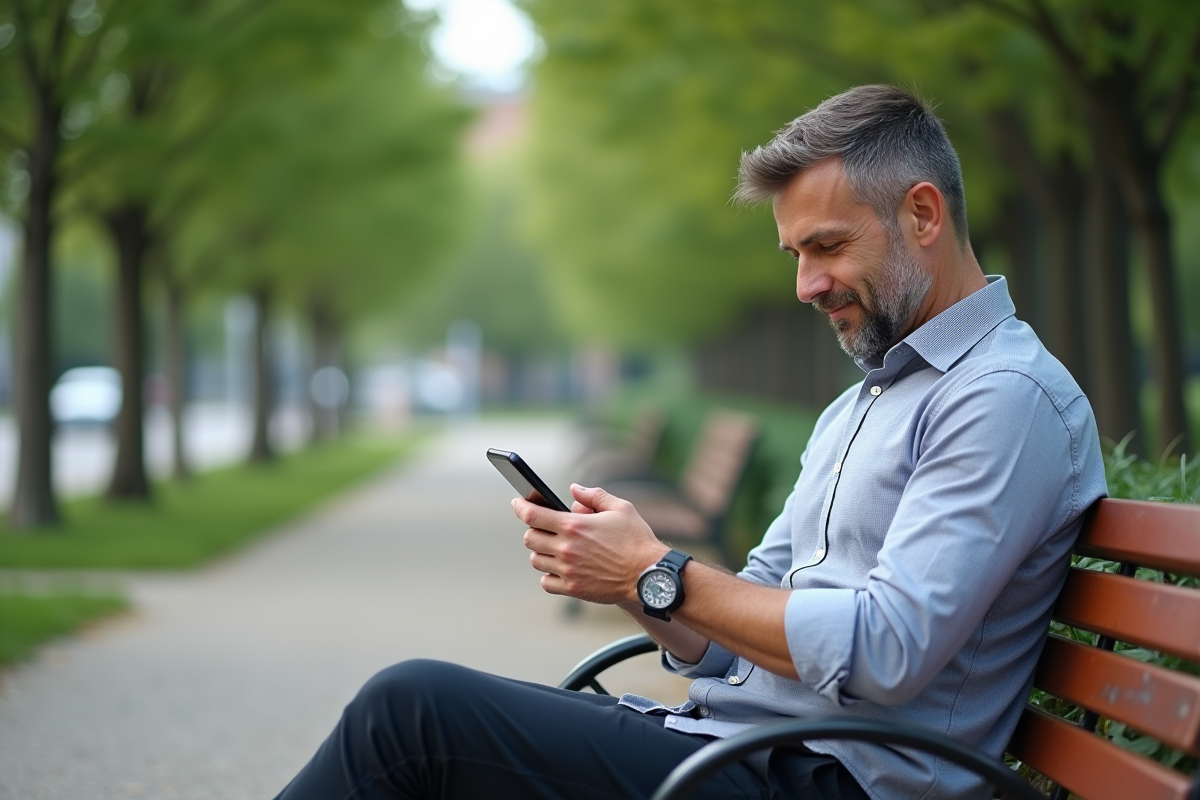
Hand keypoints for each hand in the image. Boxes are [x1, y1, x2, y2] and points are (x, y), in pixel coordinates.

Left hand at [514, 484, 668, 603]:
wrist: (648, 576)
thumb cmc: (637, 540)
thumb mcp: (620, 508)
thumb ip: (594, 496)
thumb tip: (574, 490)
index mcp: (575, 525)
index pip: (532, 514)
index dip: (520, 506)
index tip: (517, 503)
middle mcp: (567, 548)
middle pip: (530, 538)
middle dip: (534, 531)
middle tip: (545, 529)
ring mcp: (568, 570)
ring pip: (536, 560)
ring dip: (541, 553)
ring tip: (555, 549)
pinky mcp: (573, 588)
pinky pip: (546, 582)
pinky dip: (548, 575)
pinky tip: (560, 569)